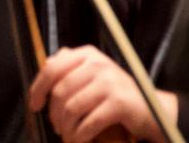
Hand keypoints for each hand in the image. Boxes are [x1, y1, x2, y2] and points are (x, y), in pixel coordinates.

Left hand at [31, 44, 176, 142]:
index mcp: (88, 54)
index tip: (34, 105)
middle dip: (54, 113)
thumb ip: (72, 68)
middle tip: (56, 126)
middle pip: (60, 90)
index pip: (52, 67)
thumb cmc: (117, 95)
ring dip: (66, 127)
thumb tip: (44, 66)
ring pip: (72, 107)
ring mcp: (110, 82)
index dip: (38, 88)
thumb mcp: (95, 74)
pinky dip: (79, 136)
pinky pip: (89, 122)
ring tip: (67, 135)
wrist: (154, 111)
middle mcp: (98, 64)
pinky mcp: (119, 103)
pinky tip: (78, 141)